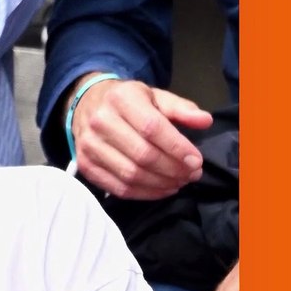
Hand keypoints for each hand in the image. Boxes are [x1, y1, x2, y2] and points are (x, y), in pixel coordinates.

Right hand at [69, 77, 212, 199]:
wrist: (87, 105)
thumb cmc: (128, 102)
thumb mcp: (155, 96)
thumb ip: (181, 108)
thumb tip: (205, 121)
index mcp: (121, 98)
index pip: (152, 128)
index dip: (177, 148)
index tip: (196, 161)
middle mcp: (100, 121)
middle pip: (142, 155)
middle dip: (172, 169)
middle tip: (192, 175)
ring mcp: (89, 146)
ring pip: (130, 174)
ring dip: (161, 184)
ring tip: (179, 182)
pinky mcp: (85, 166)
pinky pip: (118, 188)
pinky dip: (144, 194)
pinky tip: (162, 189)